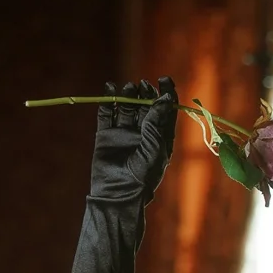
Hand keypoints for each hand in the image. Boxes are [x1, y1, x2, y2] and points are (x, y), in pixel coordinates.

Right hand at [89, 77, 178, 202]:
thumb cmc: (143, 176)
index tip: (164, 79)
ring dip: (129, 95)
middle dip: (146, 92)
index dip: (166, 93)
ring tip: (129, 87)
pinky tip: (110, 88)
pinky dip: (108, 101)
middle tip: (144, 84)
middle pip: (146, 106)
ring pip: (127, 107)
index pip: (165, 110)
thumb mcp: (154, 148)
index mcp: (161, 137)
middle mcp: (143, 133)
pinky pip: (107, 114)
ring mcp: (124, 133)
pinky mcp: (106, 135)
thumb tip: (164, 97)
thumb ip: (157, 123)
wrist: (118, 193)